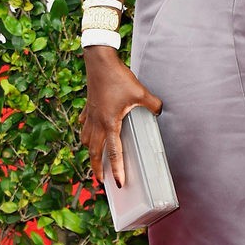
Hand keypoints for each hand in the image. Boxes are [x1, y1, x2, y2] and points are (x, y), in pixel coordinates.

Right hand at [80, 48, 161, 187]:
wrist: (99, 61)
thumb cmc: (118, 77)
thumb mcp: (141, 92)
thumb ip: (153, 105)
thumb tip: (160, 112)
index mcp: (110, 123)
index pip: (114, 153)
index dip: (116, 170)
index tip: (118, 183)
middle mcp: (97, 122)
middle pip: (94, 151)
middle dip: (97, 167)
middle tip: (100, 180)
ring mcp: (90, 114)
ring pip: (86, 139)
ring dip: (89, 151)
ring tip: (94, 158)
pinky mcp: (88, 106)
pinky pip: (84, 125)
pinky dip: (85, 132)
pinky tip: (87, 133)